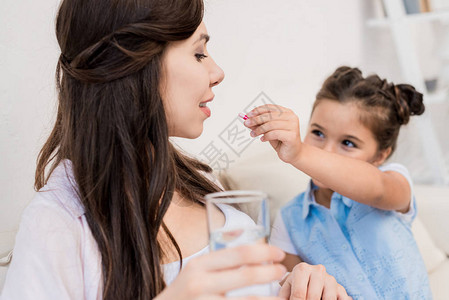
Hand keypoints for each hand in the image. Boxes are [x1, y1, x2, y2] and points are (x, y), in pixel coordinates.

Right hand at [156, 244, 287, 299]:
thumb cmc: (183, 294)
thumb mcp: (195, 273)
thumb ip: (217, 263)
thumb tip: (248, 244)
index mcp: (199, 265)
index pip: (239, 253)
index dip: (264, 252)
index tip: (279, 254)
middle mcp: (200, 283)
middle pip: (247, 276)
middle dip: (271, 273)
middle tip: (284, 271)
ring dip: (270, 297)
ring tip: (282, 295)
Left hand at [244, 104, 301, 163]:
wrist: (293, 153)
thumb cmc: (281, 141)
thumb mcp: (268, 131)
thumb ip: (260, 124)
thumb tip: (247, 120)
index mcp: (287, 112)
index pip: (270, 107)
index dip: (258, 110)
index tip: (248, 115)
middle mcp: (291, 117)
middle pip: (269, 115)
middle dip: (256, 119)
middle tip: (246, 124)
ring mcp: (293, 126)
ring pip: (271, 124)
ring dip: (259, 129)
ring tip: (253, 134)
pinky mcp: (292, 136)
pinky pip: (275, 133)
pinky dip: (266, 136)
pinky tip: (262, 139)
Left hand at [279, 263, 351, 299]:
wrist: (311, 277)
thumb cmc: (296, 285)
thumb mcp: (287, 288)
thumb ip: (283, 296)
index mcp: (302, 269)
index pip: (299, 294)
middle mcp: (318, 270)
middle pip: (313, 297)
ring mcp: (331, 279)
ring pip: (328, 299)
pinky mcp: (341, 288)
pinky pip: (341, 299)